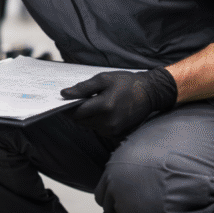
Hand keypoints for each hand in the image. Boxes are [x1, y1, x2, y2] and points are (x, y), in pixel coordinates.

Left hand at [59, 67, 177, 136]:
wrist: (150, 93)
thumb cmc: (127, 83)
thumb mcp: (104, 79)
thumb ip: (83, 88)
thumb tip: (64, 94)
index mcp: (104, 107)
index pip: (76, 113)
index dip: (67, 107)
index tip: (63, 100)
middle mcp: (108, 122)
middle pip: (80, 121)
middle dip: (76, 111)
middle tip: (79, 99)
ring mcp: (113, 130)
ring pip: (88, 126)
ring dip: (86, 116)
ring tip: (94, 103)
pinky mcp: (117, 134)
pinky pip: (98, 129)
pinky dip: (95, 120)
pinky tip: (102, 110)